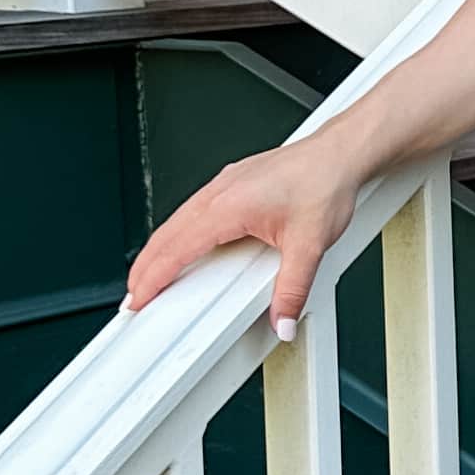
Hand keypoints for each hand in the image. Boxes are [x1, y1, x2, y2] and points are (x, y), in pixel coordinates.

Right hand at [124, 142, 359, 335]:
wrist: (339, 154)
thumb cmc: (325, 184)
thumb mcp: (310, 245)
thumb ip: (292, 289)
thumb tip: (281, 320)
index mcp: (228, 207)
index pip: (177, 249)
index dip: (154, 278)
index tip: (139, 298)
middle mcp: (219, 193)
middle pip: (166, 234)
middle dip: (145, 267)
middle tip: (135, 296)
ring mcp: (223, 185)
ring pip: (177, 220)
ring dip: (159, 249)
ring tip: (151, 275)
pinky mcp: (233, 183)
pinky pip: (193, 210)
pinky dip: (178, 232)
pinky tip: (183, 244)